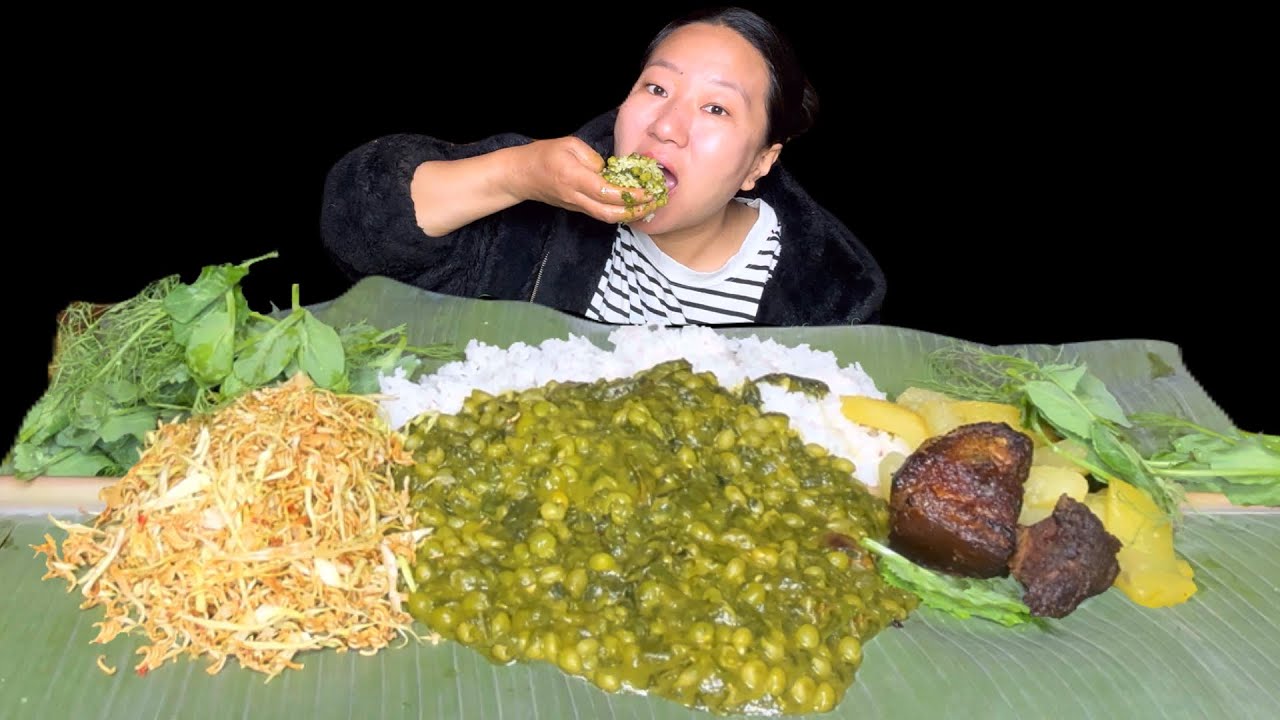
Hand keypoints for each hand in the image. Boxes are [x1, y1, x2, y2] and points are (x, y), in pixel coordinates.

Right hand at [515, 137, 661, 223]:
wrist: (522, 175)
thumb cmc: (545, 155)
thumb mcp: (570, 145)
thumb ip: (593, 158)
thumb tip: (611, 172)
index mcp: (574, 178)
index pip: (608, 192)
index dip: (631, 195)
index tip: (648, 190)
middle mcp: (576, 197)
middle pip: (610, 214)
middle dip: (636, 211)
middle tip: (655, 202)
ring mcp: (576, 206)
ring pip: (607, 218)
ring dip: (630, 215)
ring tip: (649, 205)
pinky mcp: (577, 209)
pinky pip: (601, 214)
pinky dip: (620, 212)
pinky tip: (633, 205)